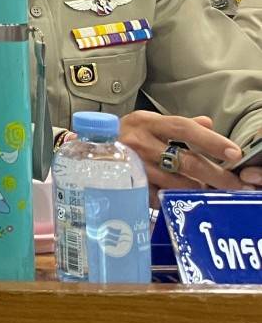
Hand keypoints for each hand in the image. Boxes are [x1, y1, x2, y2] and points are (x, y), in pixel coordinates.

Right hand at [118, 112, 261, 199]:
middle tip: (235, 185)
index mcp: (147, 122)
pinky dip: (175, 199)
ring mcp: (133, 167)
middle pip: (185, 161)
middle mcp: (139, 143)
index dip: (211, 140)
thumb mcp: (148, 123)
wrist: (85, 151)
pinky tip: (183, 199)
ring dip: (197, 189)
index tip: (234, 152)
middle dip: (216, 175)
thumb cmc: (124, 136)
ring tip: (210, 192)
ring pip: (176, 183)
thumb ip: (179, 125)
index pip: (183, 128)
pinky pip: (160, 197)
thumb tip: (209, 123)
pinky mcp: (128, 187)